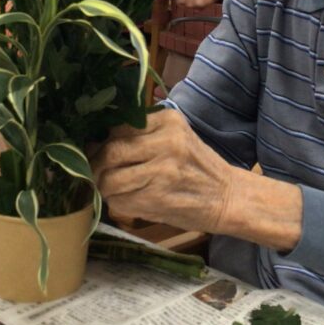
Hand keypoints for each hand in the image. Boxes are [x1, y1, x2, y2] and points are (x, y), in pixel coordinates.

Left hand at [91, 109, 233, 232]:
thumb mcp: (175, 138)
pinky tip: (127, 202)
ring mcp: (162, 170)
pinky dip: (116, 203)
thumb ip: (142, 135)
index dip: (100, 142)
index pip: (118, 127)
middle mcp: (166, 141)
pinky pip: (120, 200)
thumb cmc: (197, 167)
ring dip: (104, 187)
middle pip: (110, 151)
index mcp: (168, 120)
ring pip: (110, 178)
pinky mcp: (158, 197)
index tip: (94, 152)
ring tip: (111, 189)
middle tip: (94, 173)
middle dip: (96, 165)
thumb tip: (94, 142)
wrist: (229, 197)